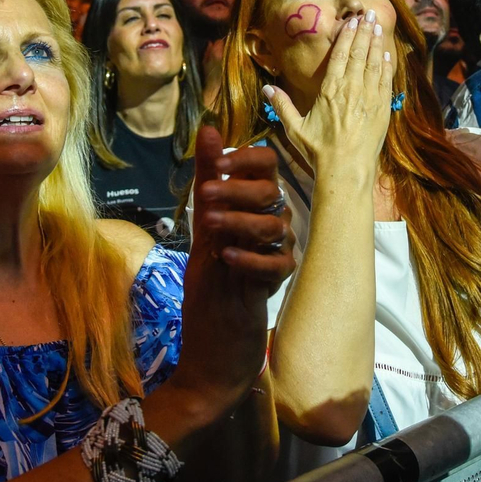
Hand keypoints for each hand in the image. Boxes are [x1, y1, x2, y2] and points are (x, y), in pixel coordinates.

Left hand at [179, 127, 294, 404]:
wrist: (215, 352)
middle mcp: (271, 229)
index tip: (220, 164)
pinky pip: (277, 263)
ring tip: (212, 231)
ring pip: (277, 224)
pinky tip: (226, 258)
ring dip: (240, 221)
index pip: (268, 166)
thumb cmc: (212, 289)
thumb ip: (208, 180)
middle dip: (237, 189)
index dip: (248, 159)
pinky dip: (250, 258)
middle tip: (205, 197)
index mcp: (254, 211)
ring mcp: (276, 258)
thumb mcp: (203, 231)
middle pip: (271, 192)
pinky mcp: (276, 288)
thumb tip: (211, 129)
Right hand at [262, 9, 393, 175]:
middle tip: (368, 14)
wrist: (346, 170)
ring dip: (376, 43)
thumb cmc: (319, 151)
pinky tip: (387, 53)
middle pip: (358, 53)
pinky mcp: (382, 109)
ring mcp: (369, 98)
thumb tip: (265, 88)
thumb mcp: (295, 128)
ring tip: (377, 25)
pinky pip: (385, 80)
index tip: (350, 21)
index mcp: (329, 90)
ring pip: (374, 63)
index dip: (346, 36)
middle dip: (364, 31)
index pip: (339, 56)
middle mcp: (351, 89)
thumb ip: (282, 105)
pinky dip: (387, 65)